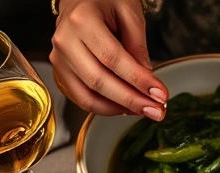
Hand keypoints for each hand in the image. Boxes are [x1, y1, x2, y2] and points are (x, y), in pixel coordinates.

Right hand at [50, 0, 167, 118]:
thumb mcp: (130, 14)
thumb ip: (138, 48)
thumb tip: (148, 84)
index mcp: (82, 20)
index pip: (113, 58)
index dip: (138, 80)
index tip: (160, 95)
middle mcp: (65, 40)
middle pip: (99, 81)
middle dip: (132, 100)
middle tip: (157, 111)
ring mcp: (60, 57)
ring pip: (87, 95)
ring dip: (119, 109)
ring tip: (144, 110)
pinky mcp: (61, 70)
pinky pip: (80, 97)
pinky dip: (104, 107)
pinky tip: (125, 108)